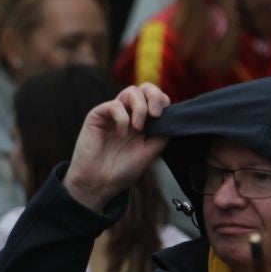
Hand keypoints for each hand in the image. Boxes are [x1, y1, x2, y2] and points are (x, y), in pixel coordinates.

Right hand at [64, 84, 170, 211]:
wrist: (100, 183)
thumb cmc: (122, 170)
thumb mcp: (150, 152)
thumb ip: (161, 135)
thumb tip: (173, 119)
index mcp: (142, 121)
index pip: (155, 99)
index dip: (162, 101)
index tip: (165, 116)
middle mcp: (128, 114)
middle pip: (144, 88)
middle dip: (154, 96)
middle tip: (156, 114)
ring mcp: (113, 113)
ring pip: (130, 92)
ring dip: (140, 107)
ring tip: (138, 127)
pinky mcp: (97, 115)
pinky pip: (114, 105)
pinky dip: (122, 118)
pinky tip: (122, 134)